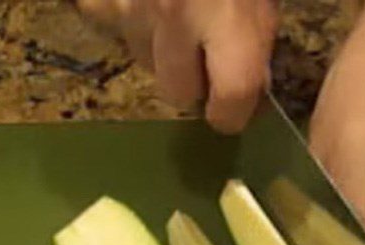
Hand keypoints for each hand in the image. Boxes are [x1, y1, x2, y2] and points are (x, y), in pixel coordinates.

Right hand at [77, 0, 277, 132]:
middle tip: (208, 51)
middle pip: (179, 93)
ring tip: (176, 8)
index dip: (236, 113)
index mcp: (227, 17)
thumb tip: (252, 86)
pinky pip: (108, 22)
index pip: (230, 103)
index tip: (238, 111)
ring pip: (143, 59)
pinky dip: (125, 15)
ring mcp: (129, 5)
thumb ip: (256, 34)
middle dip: (194, 81)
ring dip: (160, 47)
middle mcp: (173, 18)